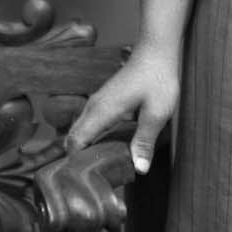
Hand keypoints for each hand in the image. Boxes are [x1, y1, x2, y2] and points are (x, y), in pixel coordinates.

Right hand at [66, 44, 179, 173]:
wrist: (157, 51)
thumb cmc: (158, 79)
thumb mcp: (157, 113)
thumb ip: (144, 141)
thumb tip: (138, 169)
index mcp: (102, 112)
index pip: (75, 141)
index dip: (74, 162)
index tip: (82, 179)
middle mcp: (94, 107)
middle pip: (74, 137)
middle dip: (78, 158)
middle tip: (92, 180)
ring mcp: (98, 102)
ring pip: (81, 130)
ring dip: (86, 148)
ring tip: (100, 169)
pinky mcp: (105, 101)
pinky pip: (91, 123)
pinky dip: (93, 138)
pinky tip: (109, 149)